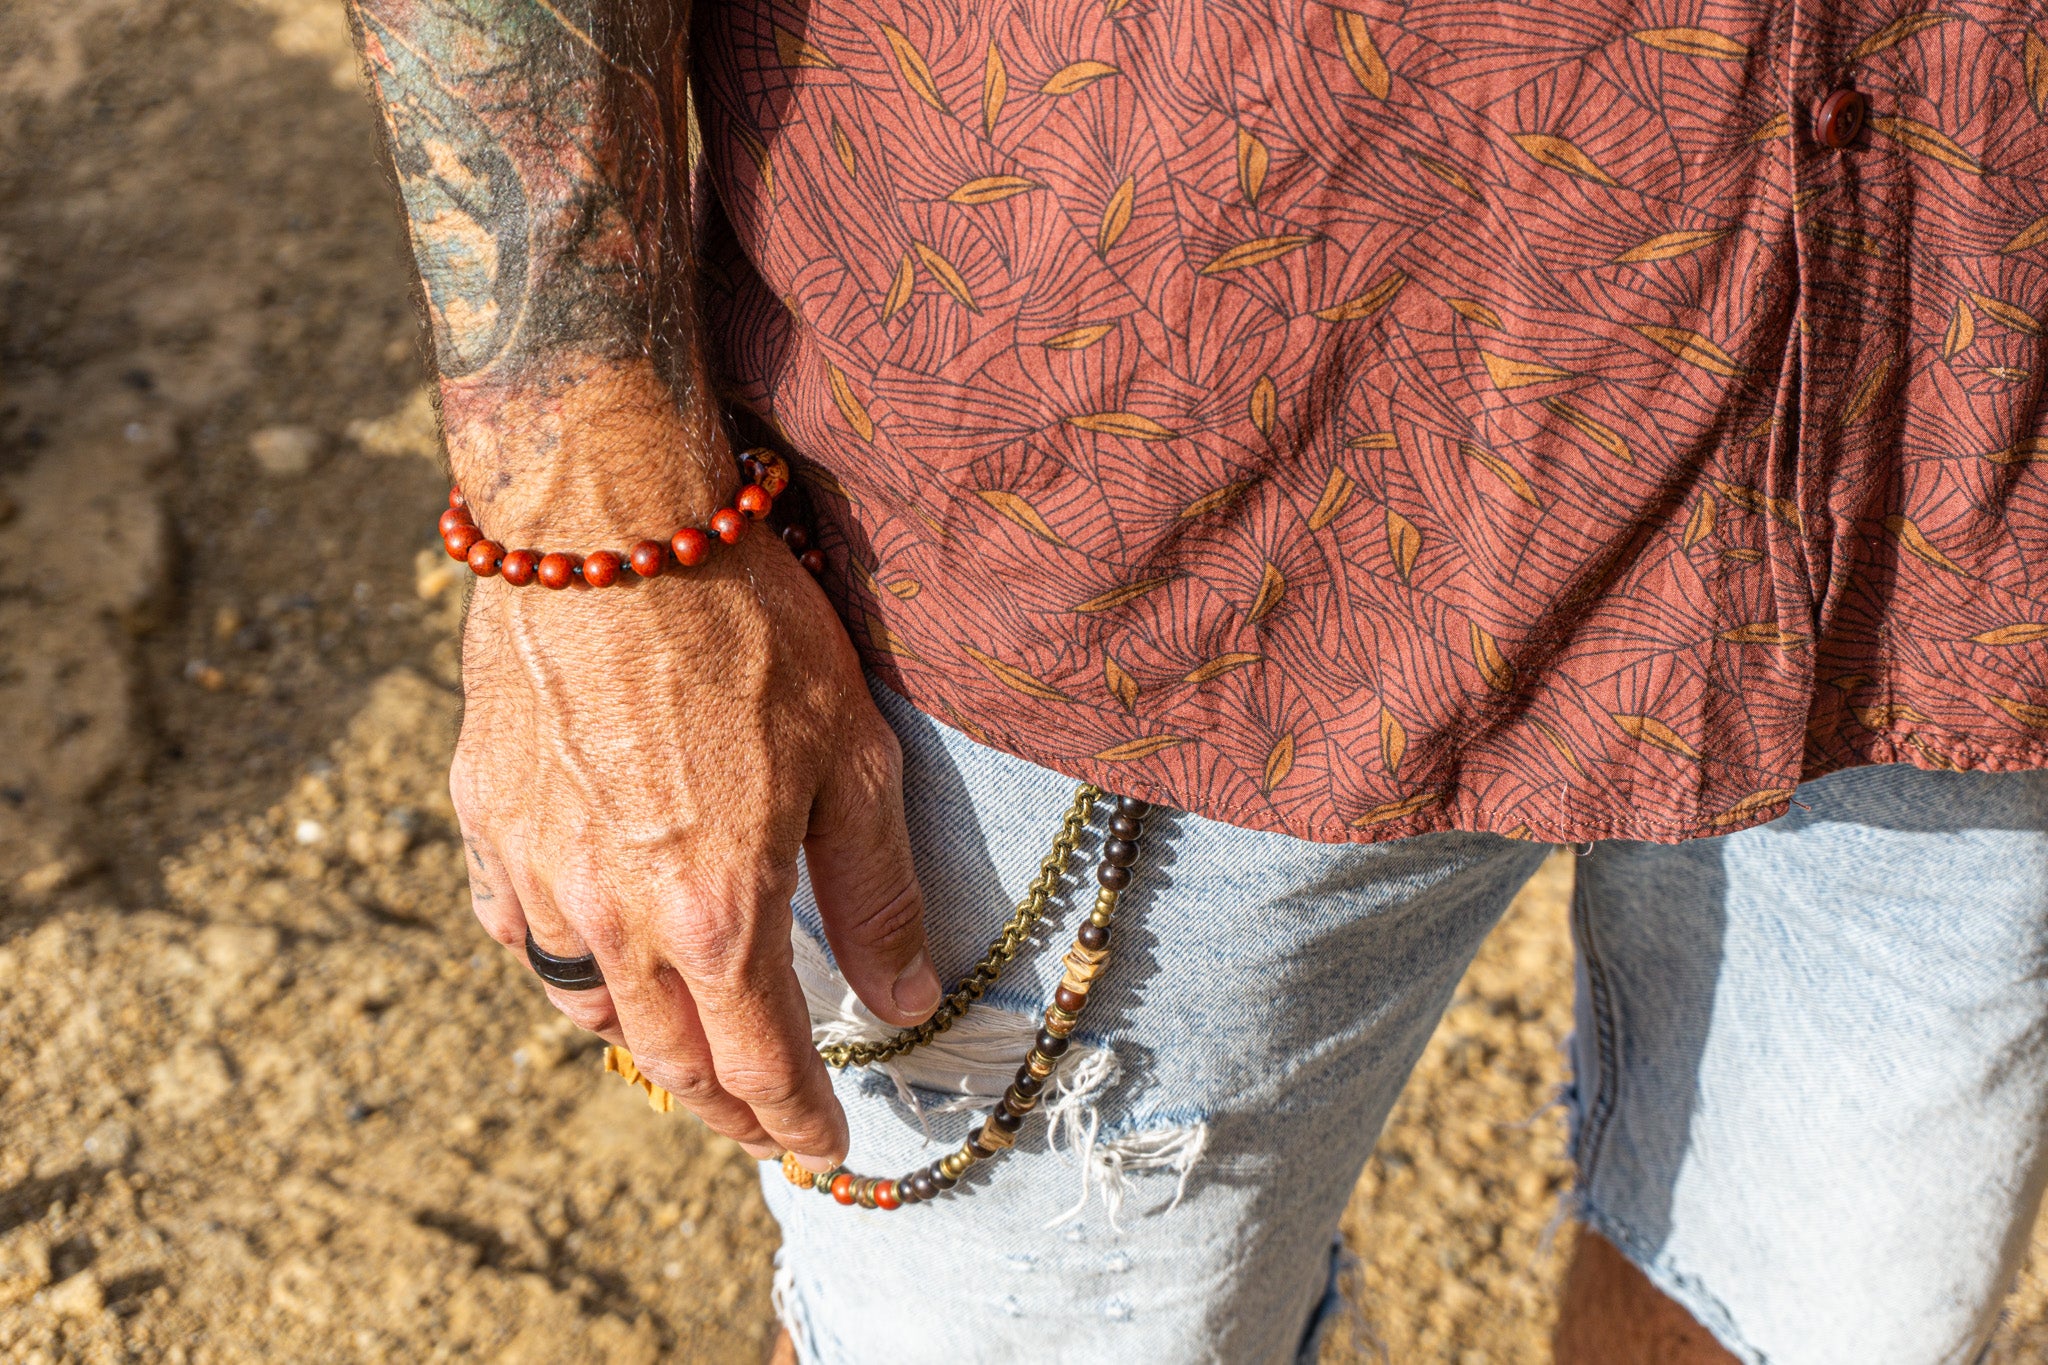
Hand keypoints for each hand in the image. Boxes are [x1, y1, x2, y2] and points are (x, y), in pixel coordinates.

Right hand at [449, 444, 938, 1169]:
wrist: (603, 524)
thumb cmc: (745, 627)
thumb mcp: (849, 755)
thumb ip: (875, 891)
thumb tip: (902, 998)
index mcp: (713, 911)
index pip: (759, 1065)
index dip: (796, 1120)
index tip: (825, 1147)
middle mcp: (611, 916)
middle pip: (669, 1060)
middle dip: (725, 1107)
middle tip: (761, 1121)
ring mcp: (535, 872)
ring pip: (583, 1010)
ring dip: (644, 1046)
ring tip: (686, 1047)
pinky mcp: (484, 820)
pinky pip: (518, 933)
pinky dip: (563, 966)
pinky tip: (593, 950)